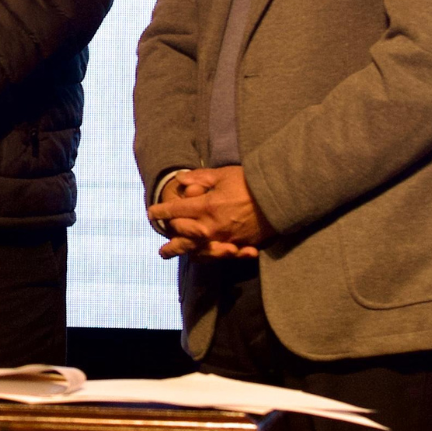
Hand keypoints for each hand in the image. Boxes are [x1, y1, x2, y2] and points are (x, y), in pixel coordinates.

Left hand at [148, 167, 272, 259]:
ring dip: (179, 251)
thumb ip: (199, 178)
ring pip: (196, 250)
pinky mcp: (239, 246)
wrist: (280, 197)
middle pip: (182, 234)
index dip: (161, 211)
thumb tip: (180, 180)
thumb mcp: (222, 175)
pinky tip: (197, 255)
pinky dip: (204, 256)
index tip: (151, 213)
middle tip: (161, 235)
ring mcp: (225, 239)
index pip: (176, 211)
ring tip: (166, 253)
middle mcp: (212, 227)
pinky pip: (216, 255)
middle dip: (169, 234)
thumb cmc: (250, 183)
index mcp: (206, 207)